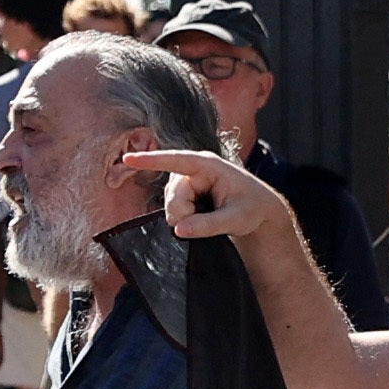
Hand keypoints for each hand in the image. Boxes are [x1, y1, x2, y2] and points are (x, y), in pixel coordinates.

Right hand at [118, 143, 284, 241]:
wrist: (260, 212)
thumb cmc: (253, 208)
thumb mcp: (236, 218)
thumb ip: (208, 225)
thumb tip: (179, 229)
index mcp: (208, 165)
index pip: (176, 160)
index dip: (151, 160)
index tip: (128, 159)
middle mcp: (194, 169)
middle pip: (172, 194)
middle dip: (182, 214)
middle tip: (202, 226)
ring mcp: (188, 182)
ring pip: (170, 203)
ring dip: (183, 218)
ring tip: (208, 220)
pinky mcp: (185, 194)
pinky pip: (173, 208)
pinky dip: (183, 219)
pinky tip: (199, 220)